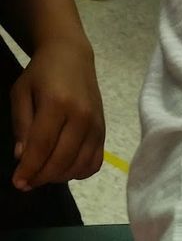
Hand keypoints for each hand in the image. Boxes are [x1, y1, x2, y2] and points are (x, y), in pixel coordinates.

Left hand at [11, 38, 104, 191]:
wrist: (72, 57)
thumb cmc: (41, 74)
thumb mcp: (21, 93)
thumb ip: (22, 125)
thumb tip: (22, 157)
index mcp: (57, 103)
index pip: (42, 146)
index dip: (29, 168)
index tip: (18, 183)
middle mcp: (81, 117)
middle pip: (61, 160)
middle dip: (42, 177)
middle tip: (28, 183)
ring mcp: (96, 126)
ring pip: (78, 166)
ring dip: (59, 177)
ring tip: (43, 175)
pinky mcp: (103, 133)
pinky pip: (94, 163)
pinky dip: (79, 173)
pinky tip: (65, 170)